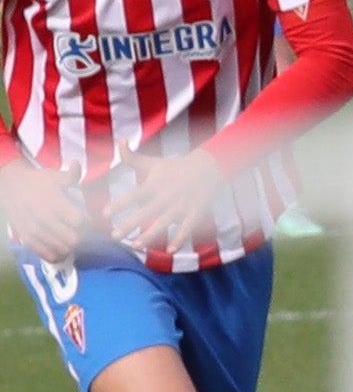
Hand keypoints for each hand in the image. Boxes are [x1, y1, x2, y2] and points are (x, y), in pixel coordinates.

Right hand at [0, 153, 101, 261]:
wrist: (11, 187)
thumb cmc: (38, 181)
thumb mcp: (54, 176)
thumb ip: (71, 174)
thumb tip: (78, 163)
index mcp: (53, 202)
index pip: (79, 221)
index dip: (88, 222)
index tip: (88, 220)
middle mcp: (44, 218)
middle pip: (73, 238)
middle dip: (82, 238)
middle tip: (82, 233)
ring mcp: (34, 229)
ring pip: (61, 248)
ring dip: (72, 248)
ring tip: (72, 241)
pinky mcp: (26, 238)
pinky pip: (46, 254)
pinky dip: (57, 255)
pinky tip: (61, 249)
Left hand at [111, 151, 233, 253]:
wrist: (208, 167)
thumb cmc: (176, 167)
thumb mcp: (153, 162)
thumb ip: (132, 157)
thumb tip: (119, 141)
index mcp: (155, 184)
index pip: (133, 195)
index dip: (119, 204)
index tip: (105, 213)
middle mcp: (167, 196)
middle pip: (146, 213)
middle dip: (130, 225)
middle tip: (114, 236)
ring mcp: (182, 206)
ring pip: (163, 223)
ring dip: (149, 236)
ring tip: (135, 246)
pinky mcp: (195, 212)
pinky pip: (186, 228)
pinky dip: (179, 239)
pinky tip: (169, 251)